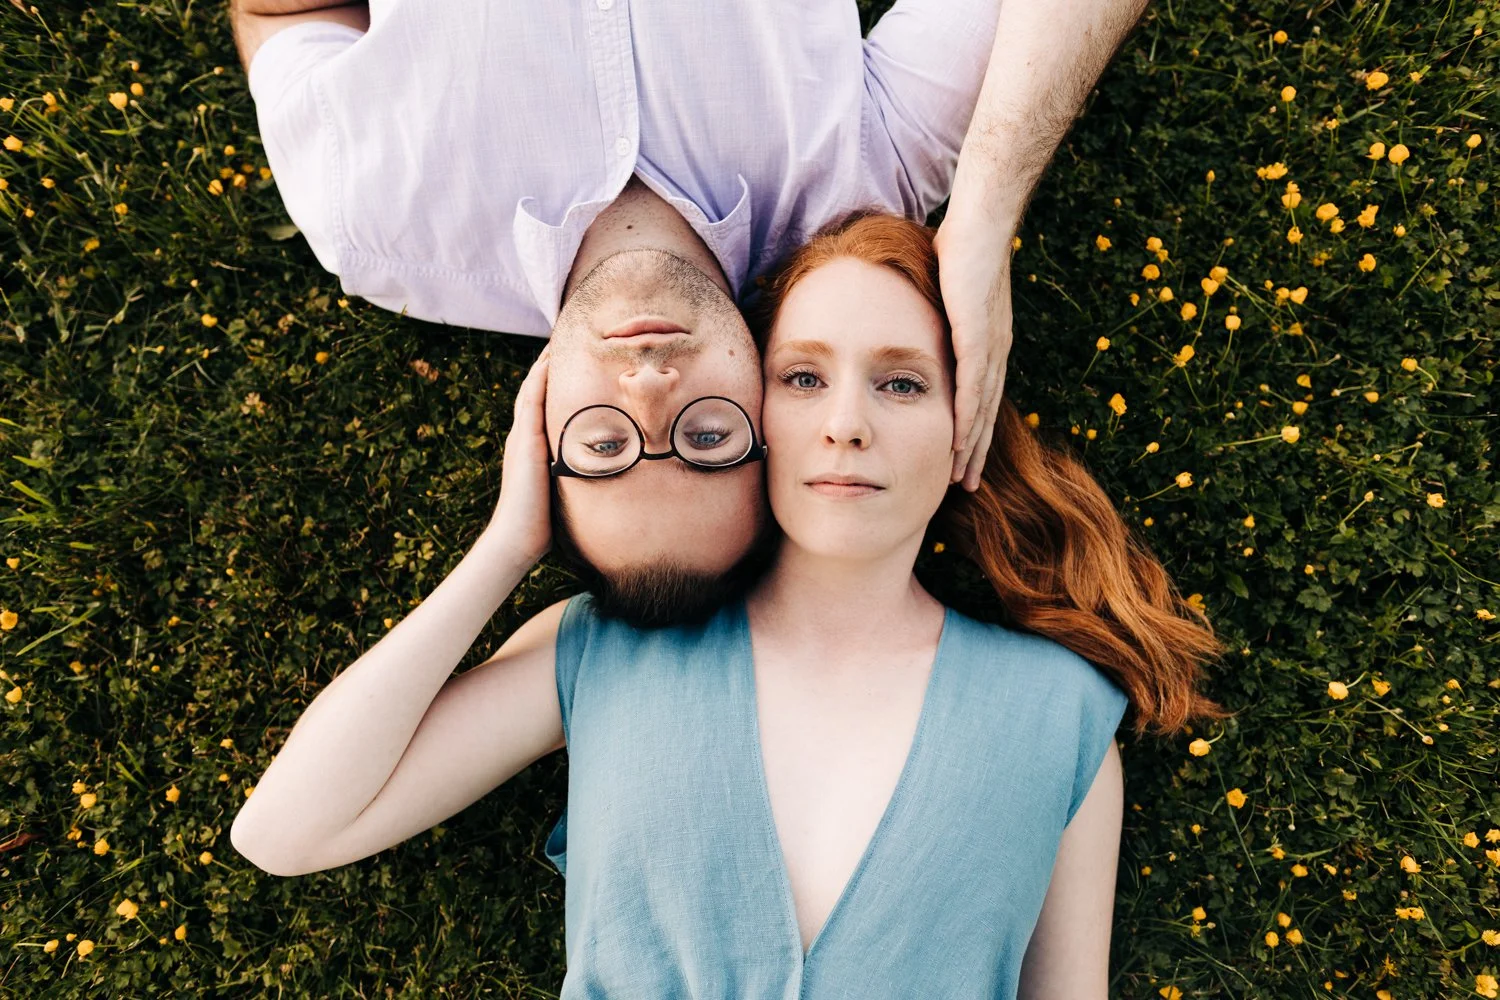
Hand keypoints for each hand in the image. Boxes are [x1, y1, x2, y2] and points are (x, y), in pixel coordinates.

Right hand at [487, 346, 552, 562]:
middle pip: (535, 389)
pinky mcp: (525, 443)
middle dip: (548, 363)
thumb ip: (572, 475)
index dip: (554, 379)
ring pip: (531, 390)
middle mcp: (525, 435)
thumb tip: (600, 477)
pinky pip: (531, 403)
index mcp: (533, 444)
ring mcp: (522, 437)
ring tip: (557, 337)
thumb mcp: (561, 489)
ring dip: (543, 363)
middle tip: (563, 336)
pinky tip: (548, 361)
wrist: (518, 538)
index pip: (544, 402)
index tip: (571, 358)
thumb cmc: (542, 522)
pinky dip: (538, 380)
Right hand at [933, 215, 1014, 491]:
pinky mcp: (977, 336)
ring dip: (971, 446)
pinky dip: (968, 418)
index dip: (972, 431)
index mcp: (989, 343)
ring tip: (961, 478)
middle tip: (964, 486)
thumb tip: (906, 319)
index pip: (981, 398)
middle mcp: (995, 351)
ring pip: (982, 410)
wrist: (982, 219)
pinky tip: (960, 443)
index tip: (961, 459)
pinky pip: (973, 387)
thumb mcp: (944, 288)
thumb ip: (933, 312)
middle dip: (975, 452)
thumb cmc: (963, 243)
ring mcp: (989, 346)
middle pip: (986, 415)